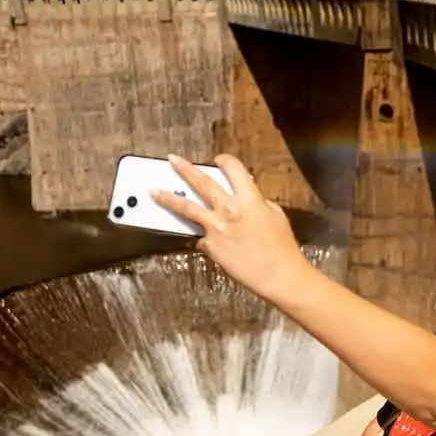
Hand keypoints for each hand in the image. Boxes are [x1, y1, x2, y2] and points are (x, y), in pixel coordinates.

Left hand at [152, 154, 312, 301]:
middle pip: (201, 182)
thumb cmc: (282, 247)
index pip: (233, 169)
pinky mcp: (211, 246)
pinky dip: (203, 237)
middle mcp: (229, 209)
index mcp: (250, 198)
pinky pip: (201, 237)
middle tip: (172, 160)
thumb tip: (244, 198)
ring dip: (168, 198)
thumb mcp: (275, 214)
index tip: (218, 160)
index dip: (225, 161)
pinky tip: (208, 242)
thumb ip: (256, 202)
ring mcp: (216, 228)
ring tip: (154, 192)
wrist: (278, 274)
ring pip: (186, 207)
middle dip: (185, 168)